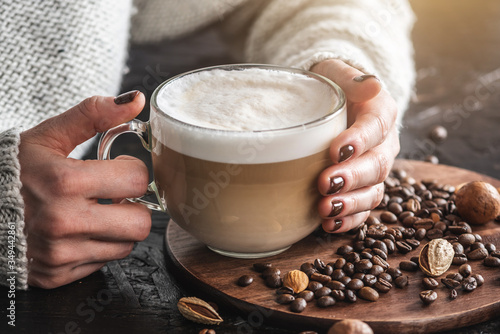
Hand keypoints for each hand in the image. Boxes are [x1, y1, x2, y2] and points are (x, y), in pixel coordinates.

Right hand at [19, 91, 151, 288]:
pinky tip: (77, 232)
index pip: (138, 180)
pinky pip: (102, 262)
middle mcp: (63, 222)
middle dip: (134, 205)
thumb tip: (136, 99)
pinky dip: (97, 246)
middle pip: (140, 223)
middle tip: (114, 195)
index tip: (118, 168)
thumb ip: (93, 114)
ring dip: (118, 227)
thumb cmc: (11, 170)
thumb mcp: (48, 136)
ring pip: (126, 245)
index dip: (132, 170)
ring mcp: (58, 253)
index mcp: (64, 181)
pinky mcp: (54, 274)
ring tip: (94, 212)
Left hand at [311, 59, 399, 232]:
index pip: (376, 125)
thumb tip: (371, 84)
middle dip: (352, 177)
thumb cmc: (332, 85)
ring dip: (350, 203)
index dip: (359, 140)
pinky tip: (329, 225)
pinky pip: (363, 208)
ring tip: (326, 210)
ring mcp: (375, 168)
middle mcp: (384, 143)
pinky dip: (349, 220)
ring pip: (373, 191)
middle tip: (325, 183)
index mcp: (381, 112)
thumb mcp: (338, 72)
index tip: (335, 149)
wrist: (335, 102)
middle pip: (376, 164)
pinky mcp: (363, 186)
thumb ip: (353, 78)